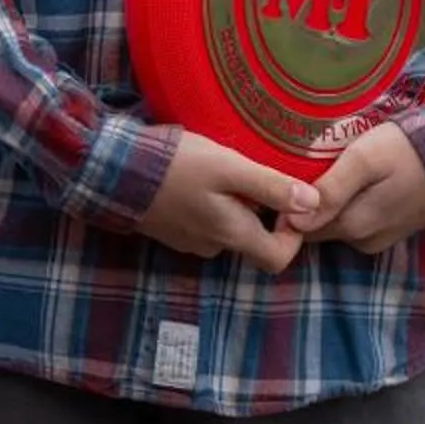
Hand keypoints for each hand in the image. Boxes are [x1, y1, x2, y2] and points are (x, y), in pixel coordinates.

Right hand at [137, 131, 316, 272]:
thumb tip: (314, 204)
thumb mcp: (229, 167)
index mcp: (232, 235)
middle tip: (253, 175)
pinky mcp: (167, 228)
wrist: (110, 169)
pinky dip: (206, 204)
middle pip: (252, 240)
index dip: (293, 234)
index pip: (279, 257)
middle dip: (260, 212)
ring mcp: (186, 240)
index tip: (287, 201)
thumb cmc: (175, 166)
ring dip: (231, 205)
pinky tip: (195, 176)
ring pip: (225, 229)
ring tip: (221, 171)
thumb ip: (272, 186)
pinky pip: (200, 222)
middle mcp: (212, 246)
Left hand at [281, 123, 424, 254]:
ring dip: (325, 203)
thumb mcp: (364, 159)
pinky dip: (345, 204)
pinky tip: (347, 180)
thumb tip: (294, 221)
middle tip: (298, 167)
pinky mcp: (388, 231)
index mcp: (353, 226)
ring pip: (333, 224)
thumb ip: (331, 191)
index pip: (298, 228)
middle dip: (302, 205)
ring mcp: (377, 239)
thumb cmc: (405, 150)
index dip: (283, 205)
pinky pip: (353, 221)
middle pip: (314, 227)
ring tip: (323, 169)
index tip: (277, 178)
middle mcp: (363, 241)